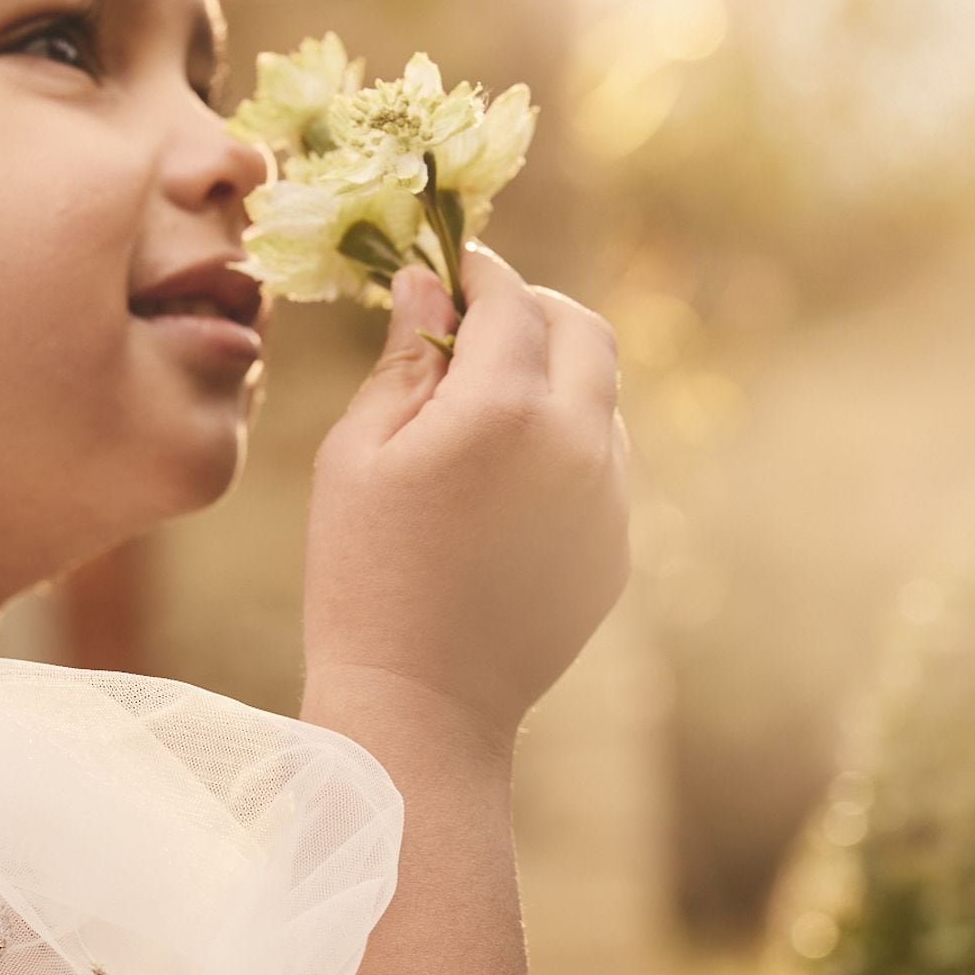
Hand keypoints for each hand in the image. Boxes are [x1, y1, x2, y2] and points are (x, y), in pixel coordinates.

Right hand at [301, 245, 630, 753]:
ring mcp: (608, 497)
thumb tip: (426, 282)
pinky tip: (502, 490)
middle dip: (535, 311)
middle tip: (479, 325)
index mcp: (503, 405)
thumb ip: (403, 358)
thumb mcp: (358, 455)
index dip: (477, 273)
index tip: (448, 269)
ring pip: (602, 397)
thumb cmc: (364, 575)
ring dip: (554, 380)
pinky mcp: (616, 546)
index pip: (509, 298)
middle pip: (583, 329)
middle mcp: (576, 440)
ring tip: (484, 416)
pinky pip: (603, 466)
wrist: (422, 705)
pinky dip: (565, 448)